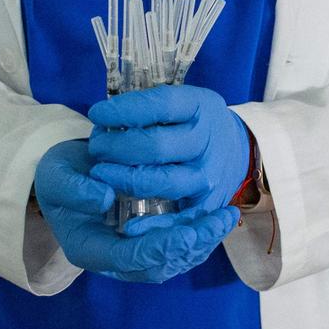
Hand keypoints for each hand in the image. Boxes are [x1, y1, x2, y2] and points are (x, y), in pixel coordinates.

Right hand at [34, 139, 238, 282]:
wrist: (67, 173)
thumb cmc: (59, 175)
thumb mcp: (56, 176)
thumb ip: (75, 189)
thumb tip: (105, 198)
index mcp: (88, 249)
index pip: (127, 258)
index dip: (158, 248)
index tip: (187, 234)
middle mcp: (112, 258)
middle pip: (158, 266)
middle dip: (192, 246)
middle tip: (220, 219)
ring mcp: (132, 252)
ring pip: (174, 261)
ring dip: (203, 242)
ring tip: (227, 216)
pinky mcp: (148, 240)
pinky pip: (178, 248)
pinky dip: (200, 235)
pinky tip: (218, 215)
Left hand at [87, 85, 248, 234]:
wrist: (232, 148)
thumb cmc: (190, 122)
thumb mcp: (178, 102)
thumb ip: (148, 108)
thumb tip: (104, 117)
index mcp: (201, 106)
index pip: (160, 105)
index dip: (123, 111)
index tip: (96, 114)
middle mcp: (208, 140)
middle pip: (156, 145)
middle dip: (116, 147)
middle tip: (96, 145)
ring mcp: (209, 174)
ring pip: (162, 181)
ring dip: (124, 178)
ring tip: (100, 172)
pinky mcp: (208, 204)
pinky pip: (180, 219)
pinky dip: (153, 225)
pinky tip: (129, 225)